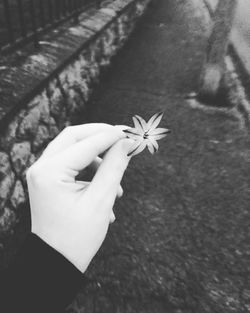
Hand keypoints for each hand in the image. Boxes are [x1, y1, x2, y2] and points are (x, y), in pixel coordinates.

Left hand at [26, 123, 133, 272]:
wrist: (57, 261)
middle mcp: (41, 168)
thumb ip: (115, 166)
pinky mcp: (49, 179)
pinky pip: (72, 163)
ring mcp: (43, 173)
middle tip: (124, 139)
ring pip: (74, 149)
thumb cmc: (78, 236)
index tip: (132, 133)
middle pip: (74, 137)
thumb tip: (128, 142)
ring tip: (116, 184)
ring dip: (98, 157)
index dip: (111, 136)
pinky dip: (91, 169)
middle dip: (101, 136)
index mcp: (50, 172)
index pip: (85, 143)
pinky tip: (106, 190)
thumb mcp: (101, 200)